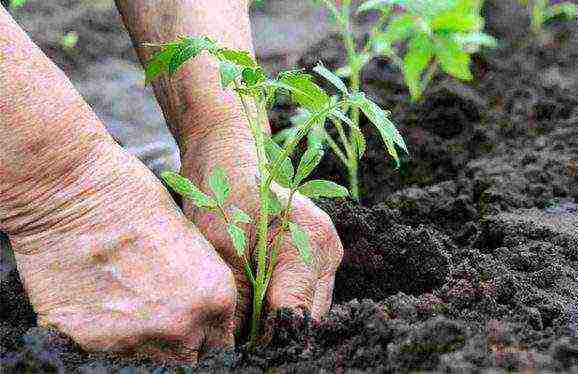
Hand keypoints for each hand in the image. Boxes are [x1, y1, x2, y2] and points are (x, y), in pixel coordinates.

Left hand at [179, 133, 343, 332]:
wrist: (229, 156)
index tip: (240, 352)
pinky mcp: (315, 256)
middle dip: (273, 334)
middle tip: (239, 342)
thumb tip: (237, 345)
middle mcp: (328, 251)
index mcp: (310, 244)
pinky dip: (278, 304)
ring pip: (306, 308)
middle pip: (306, 316)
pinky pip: (301, 293)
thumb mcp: (222, 250)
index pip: (294, 315)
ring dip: (276, 320)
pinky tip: (253, 305)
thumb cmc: (222, 192)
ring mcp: (325, 254)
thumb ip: (238, 302)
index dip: (266, 340)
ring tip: (243, 326)